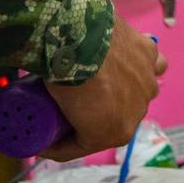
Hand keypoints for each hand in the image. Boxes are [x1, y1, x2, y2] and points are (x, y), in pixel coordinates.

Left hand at [42, 16, 166, 160]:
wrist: (79, 39)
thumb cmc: (62, 78)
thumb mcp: (47, 108)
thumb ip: (45, 121)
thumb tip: (32, 131)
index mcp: (117, 134)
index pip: (85, 143)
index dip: (63, 139)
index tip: (45, 132)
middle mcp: (139, 113)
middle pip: (112, 118)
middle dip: (93, 115)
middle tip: (71, 100)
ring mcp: (147, 83)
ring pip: (135, 94)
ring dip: (120, 92)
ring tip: (98, 78)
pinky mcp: (150, 55)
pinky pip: (152, 66)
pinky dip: (142, 67)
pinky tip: (128, 62)